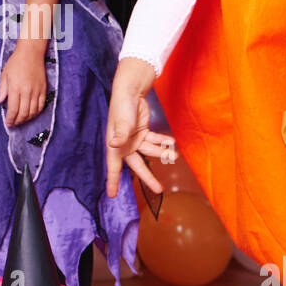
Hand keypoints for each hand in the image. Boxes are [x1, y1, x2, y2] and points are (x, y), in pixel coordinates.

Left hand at [0, 44, 47, 126]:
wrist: (31, 53)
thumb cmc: (16, 62)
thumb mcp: (5, 75)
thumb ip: (2, 90)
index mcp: (15, 88)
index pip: (13, 109)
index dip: (10, 119)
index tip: (8, 123)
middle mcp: (27, 91)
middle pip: (23, 113)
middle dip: (18, 121)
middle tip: (13, 124)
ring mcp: (36, 91)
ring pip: (33, 112)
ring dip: (27, 119)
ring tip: (21, 120)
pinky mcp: (43, 89)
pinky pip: (41, 106)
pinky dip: (36, 112)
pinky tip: (31, 114)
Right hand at [105, 80, 168, 197]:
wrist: (131, 90)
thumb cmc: (122, 106)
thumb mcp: (121, 121)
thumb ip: (120, 134)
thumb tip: (113, 144)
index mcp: (115, 145)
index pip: (113, 167)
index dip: (112, 181)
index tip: (111, 195)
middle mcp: (125, 145)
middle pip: (137, 165)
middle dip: (148, 177)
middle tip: (159, 189)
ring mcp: (135, 139)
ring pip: (150, 152)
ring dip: (162, 153)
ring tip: (174, 155)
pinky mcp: (143, 132)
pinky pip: (154, 141)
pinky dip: (162, 142)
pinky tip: (171, 142)